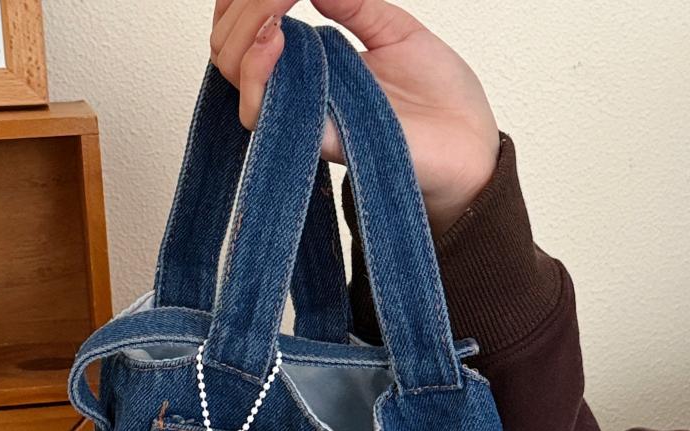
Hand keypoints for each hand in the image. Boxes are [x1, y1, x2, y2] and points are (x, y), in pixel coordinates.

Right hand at [210, 0, 499, 235]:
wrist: (469, 148)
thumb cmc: (439, 99)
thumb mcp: (395, 31)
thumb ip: (353, 6)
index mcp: (314, 64)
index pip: (250, 29)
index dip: (248, 1)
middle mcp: (301, 92)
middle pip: (228, 49)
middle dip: (241, 10)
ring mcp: (307, 117)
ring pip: (237, 78)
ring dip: (243, 35)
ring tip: (274, 15)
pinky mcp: (321, 141)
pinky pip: (266, 115)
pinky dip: (260, 73)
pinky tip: (278, 38)